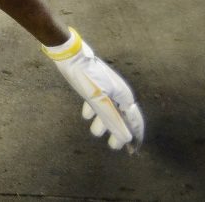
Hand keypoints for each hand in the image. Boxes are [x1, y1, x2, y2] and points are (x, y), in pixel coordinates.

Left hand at [45, 29, 144, 152]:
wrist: (70, 54)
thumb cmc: (85, 77)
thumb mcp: (98, 100)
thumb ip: (111, 119)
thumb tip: (127, 139)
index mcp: (123, 96)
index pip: (133, 120)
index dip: (135, 135)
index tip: (133, 150)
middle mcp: (118, 92)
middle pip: (121, 117)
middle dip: (117, 131)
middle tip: (113, 146)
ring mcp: (107, 88)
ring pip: (108, 110)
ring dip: (103, 122)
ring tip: (96, 131)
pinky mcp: (94, 84)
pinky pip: (98, 101)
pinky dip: (94, 111)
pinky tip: (87, 115)